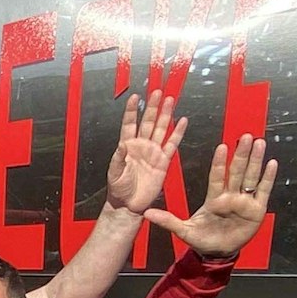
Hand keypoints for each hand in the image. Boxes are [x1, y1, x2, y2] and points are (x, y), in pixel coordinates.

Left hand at [106, 91, 185, 214]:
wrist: (129, 205)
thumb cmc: (119, 190)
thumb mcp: (114, 173)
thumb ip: (118, 159)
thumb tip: (121, 146)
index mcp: (127, 146)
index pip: (130, 124)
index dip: (132, 111)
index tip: (135, 97)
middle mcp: (141, 146)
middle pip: (148, 121)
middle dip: (152, 107)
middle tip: (157, 92)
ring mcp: (153, 152)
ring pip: (160, 129)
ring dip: (165, 115)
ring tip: (170, 100)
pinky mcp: (163, 161)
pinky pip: (171, 144)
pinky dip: (177, 133)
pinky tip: (182, 121)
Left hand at [142, 134, 277, 259]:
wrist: (217, 254)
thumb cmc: (202, 240)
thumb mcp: (184, 230)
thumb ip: (167, 220)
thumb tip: (146, 213)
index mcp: (214, 198)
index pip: (217, 176)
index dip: (220, 163)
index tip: (222, 147)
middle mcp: (230, 196)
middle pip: (237, 171)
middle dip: (241, 154)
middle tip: (246, 136)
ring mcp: (244, 201)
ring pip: (251, 177)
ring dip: (255, 160)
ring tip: (259, 143)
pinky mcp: (256, 210)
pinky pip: (263, 191)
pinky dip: (267, 178)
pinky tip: (271, 163)